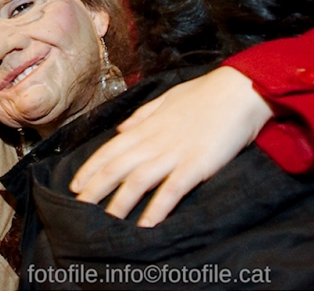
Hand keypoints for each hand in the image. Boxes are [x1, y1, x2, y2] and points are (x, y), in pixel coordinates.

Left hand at [70, 66, 272, 226]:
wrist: (239, 90)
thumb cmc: (204, 94)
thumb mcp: (166, 99)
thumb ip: (142, 116)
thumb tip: (121, 130)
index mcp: (145, 126)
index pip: (108, 150)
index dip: (89, 169)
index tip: (74, 186)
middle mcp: (153, 140)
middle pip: (115, 168)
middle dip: (94, 190)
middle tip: (77, 210)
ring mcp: (174, 153)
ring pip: (137, 181)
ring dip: (119, 203)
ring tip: (106, 223)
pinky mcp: (197, 164)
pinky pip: (171, 189)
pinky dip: (157, 208)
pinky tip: (146, 224)